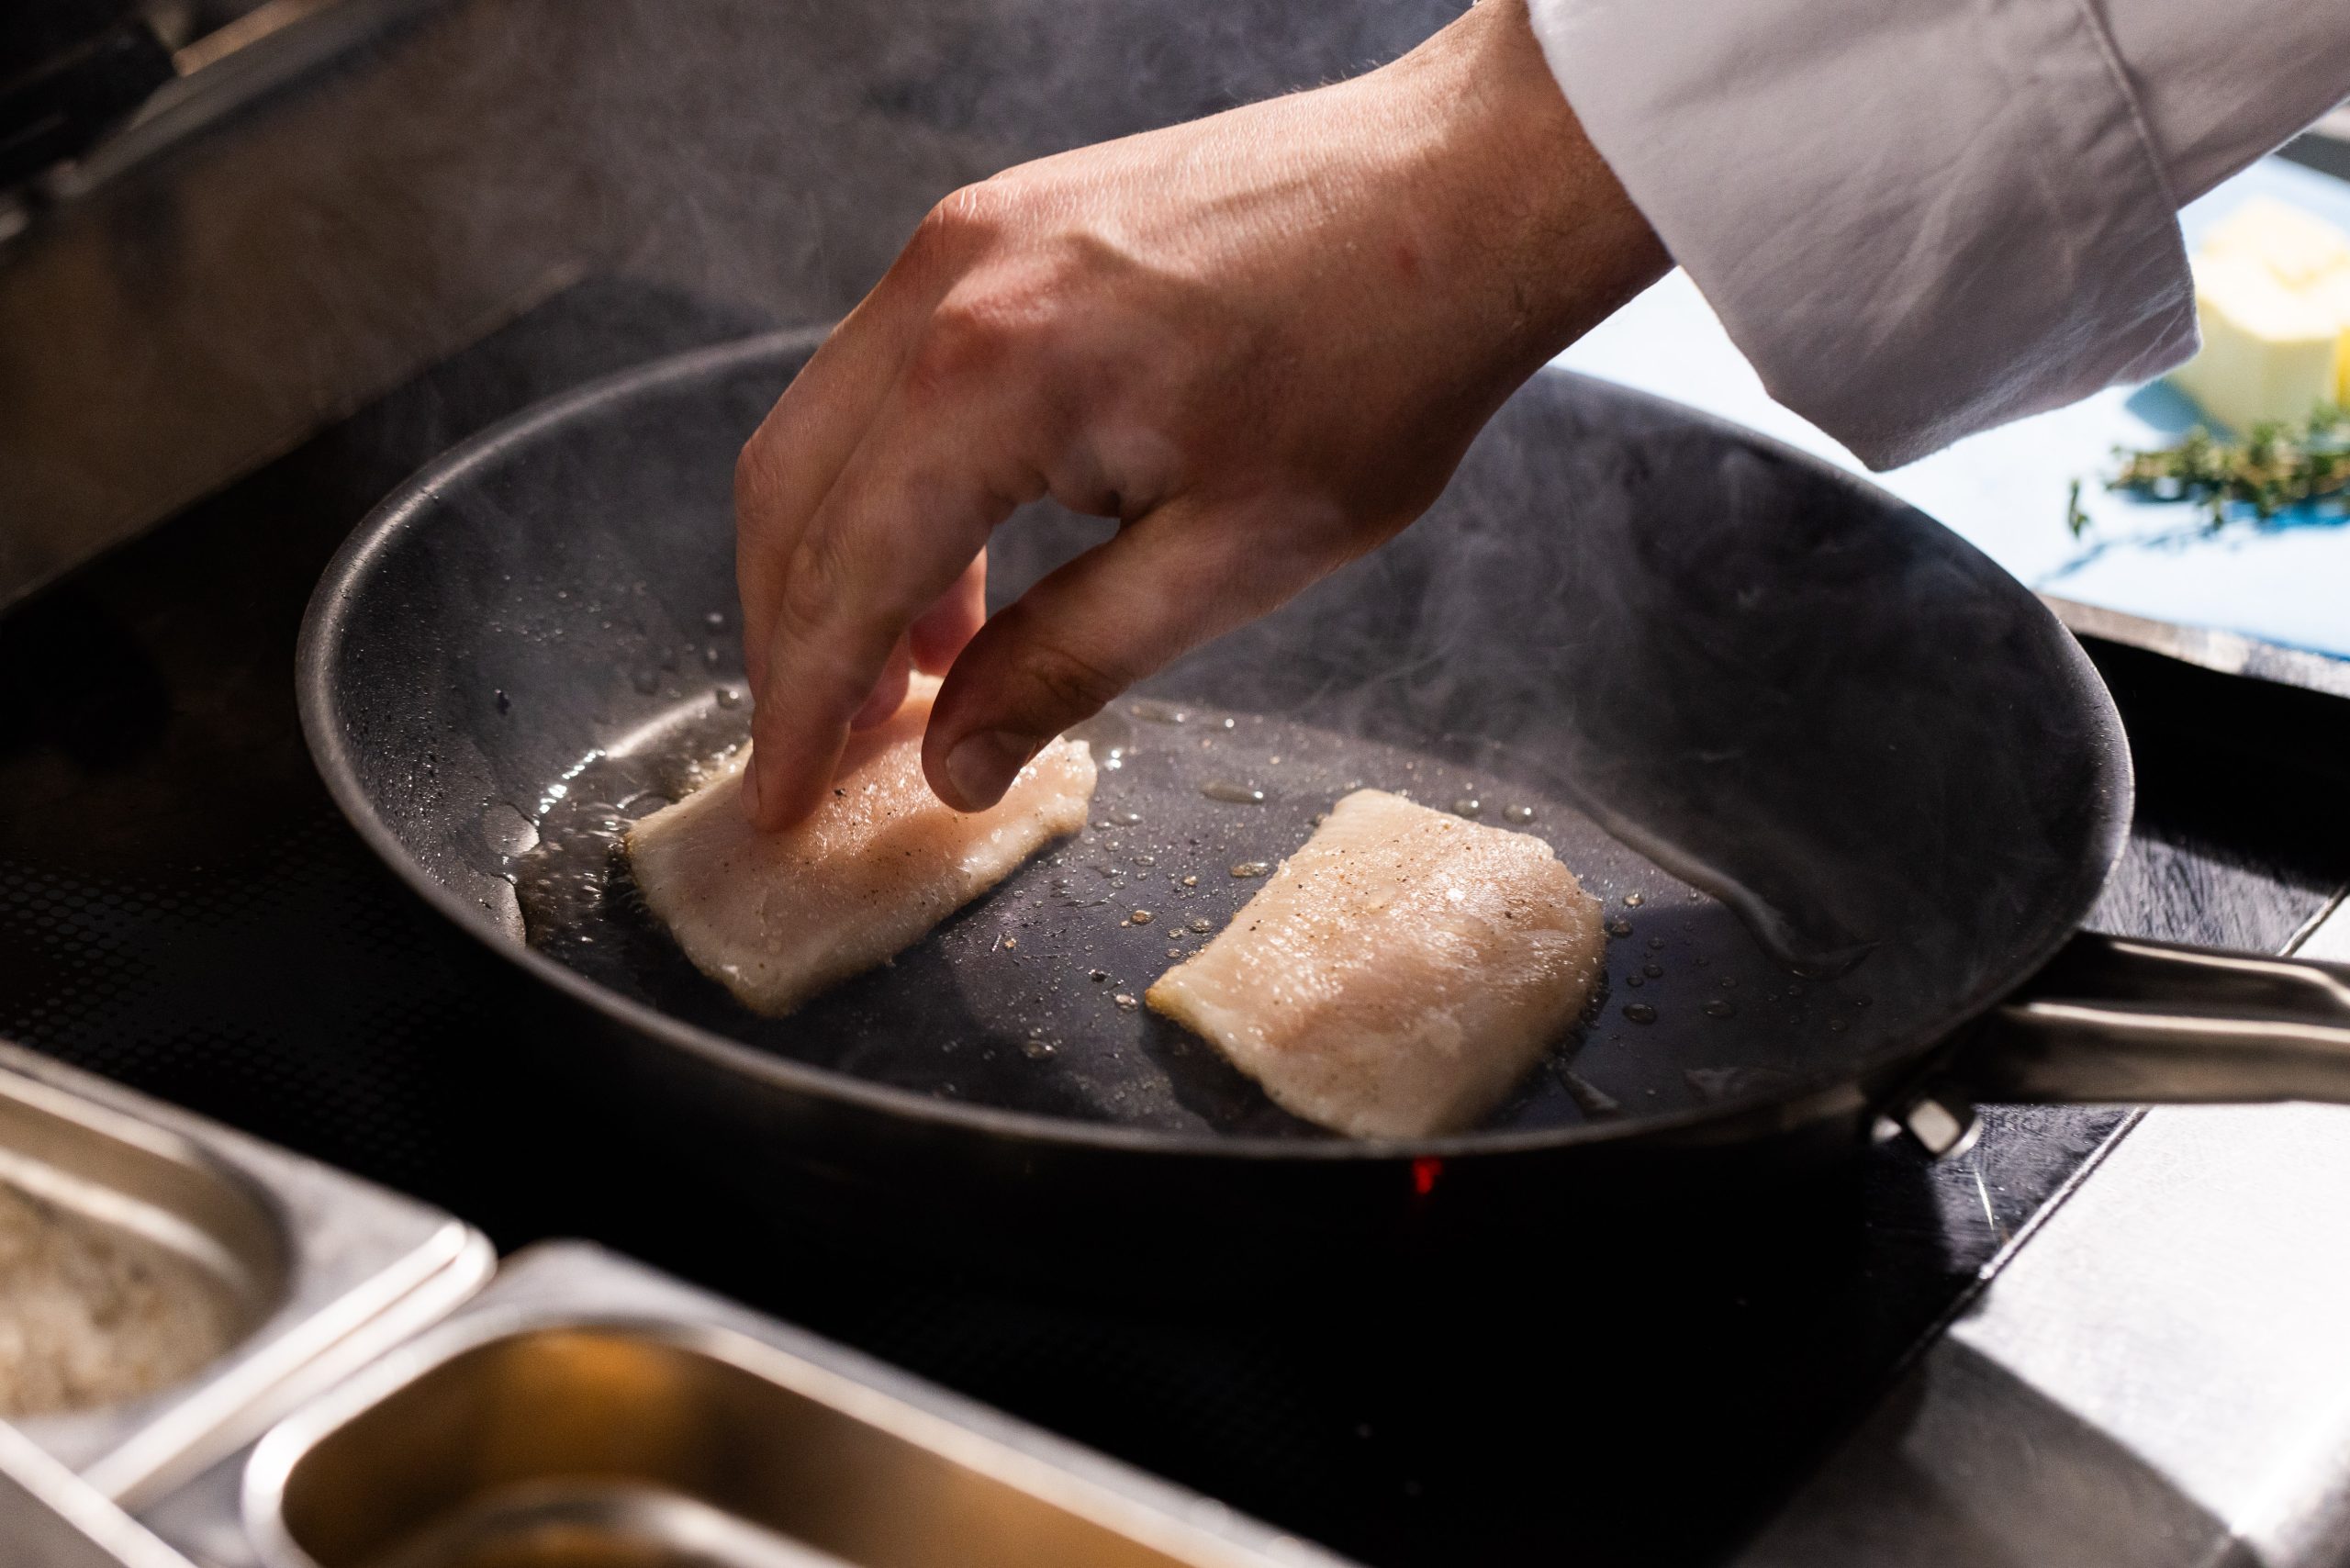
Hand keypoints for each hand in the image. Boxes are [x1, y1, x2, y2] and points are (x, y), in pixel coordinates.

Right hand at [734, 0, 1665, 827]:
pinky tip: (954, 566)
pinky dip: (889, 480)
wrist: (1460, 192)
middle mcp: (945, 288)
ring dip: (836, 561)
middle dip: (790, 639)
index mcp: (991, 378)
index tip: (780, 801)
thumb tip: (954, 762)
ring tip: (901, 682)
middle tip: (822, 754)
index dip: (801, 706)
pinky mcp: (1000, 224)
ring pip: (825, 427)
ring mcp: (964, 239)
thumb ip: (1066, 664)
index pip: (843, 575)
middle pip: (792, 494)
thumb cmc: (1378, 368)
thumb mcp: (1230, 559)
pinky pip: (889, 371)